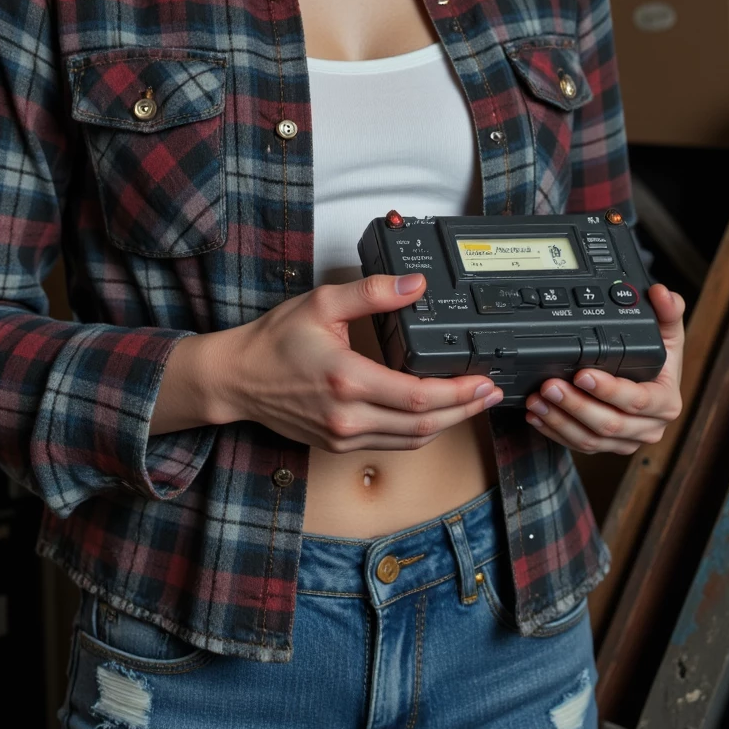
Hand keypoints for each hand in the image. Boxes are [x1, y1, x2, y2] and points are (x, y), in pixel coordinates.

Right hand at [212, 272, 502, 452]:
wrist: (237, 379)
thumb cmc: (275, 341)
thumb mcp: (323, 303)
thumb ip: (373, 292)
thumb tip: (415, 285)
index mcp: (347, 378)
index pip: (418, 396)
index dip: (458, 392)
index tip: (482, 380)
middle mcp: (348, 415)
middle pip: (423, 424)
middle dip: (464, 410)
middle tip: (490, 392)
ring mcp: (344, 435)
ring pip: (411, 440)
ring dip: (447, 424)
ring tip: (471, 403)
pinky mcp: (339, 444)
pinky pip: (392, 444)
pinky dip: (420, 432)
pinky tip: (435, 415)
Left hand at [523, 282, 684, 454]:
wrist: (654, 386)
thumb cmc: (659, 359)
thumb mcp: (667, 333)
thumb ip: (667, 311)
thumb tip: (661, 292)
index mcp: (666, 402)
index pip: (637, 400)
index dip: (609, 390)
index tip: (583, 374)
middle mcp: (649, 427)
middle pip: (609, 424)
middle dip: (575, 405)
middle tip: (550, 385)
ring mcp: (627, 441)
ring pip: (590, 440)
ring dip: (560, 420)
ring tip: (537, 400)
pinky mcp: (607, 447)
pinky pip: (579, 445)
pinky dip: (555, 432)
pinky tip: (537, 416)